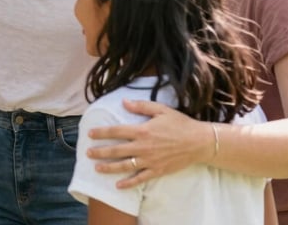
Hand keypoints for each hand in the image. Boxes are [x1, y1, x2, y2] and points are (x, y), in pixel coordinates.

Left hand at [86, 99, 213, 188]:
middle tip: (87, 153)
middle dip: (100, 152)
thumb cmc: (180, 124)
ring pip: (125, 166)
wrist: (199, 142)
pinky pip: (140, 179)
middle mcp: (143, 147)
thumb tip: (124, 102)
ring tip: (97, 168)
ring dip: (109, 167)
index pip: (116, 131)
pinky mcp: (158, 171)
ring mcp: (150, 160)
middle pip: (116, 150)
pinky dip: (128, 183)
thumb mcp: (161, 110)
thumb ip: (141, 106)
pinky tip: (118, 185)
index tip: (90, 134)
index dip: (101, 133)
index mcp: (143, 130)